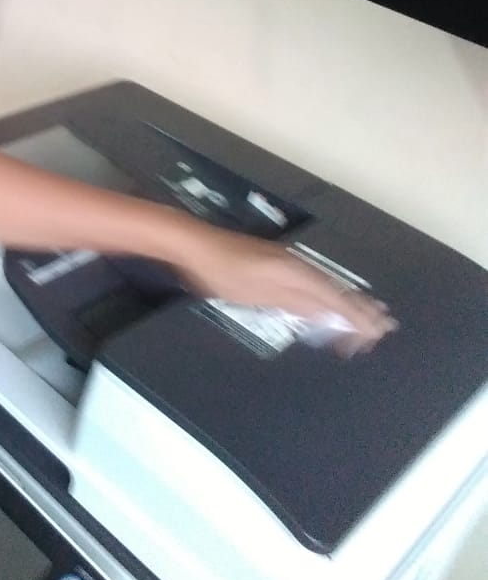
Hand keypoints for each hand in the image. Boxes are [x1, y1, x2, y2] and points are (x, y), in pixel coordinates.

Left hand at [174, 224, 397, 350]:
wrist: (195, 245)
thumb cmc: (224, 272)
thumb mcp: (260, 294)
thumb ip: (297, 305)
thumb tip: (331, 317)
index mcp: (297, 273)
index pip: (336, 300)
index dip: (357, 318)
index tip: (377, 334)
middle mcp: (297, 266)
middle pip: (335, 292)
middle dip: (360, 310)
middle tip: (384, 327)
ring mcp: (286, 264)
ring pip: (325, 287)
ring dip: (348, 303)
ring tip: (370, 315)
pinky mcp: (275, 265)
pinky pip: (312, 283)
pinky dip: (328, 295)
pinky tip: (329, 303)